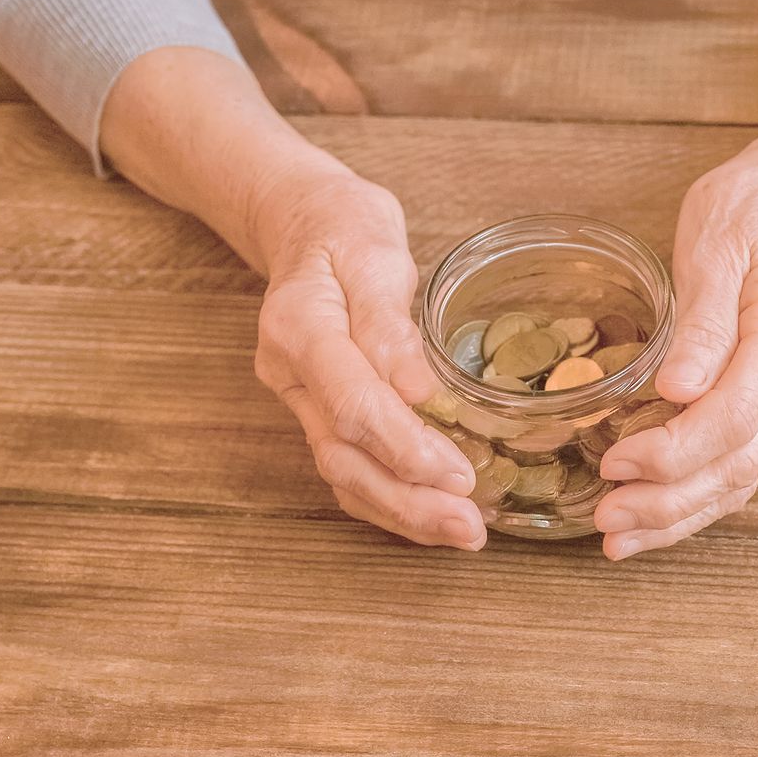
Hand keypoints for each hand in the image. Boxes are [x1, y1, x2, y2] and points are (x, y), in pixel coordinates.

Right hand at [251, 168, 486, 549]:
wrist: (305, 222)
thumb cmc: (344, 229)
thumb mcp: (374, 251)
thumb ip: (390, 323)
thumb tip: (422, 391)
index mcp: (298, 328)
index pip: (350, 402)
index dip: (404, 445)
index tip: (458, 472)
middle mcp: (288, 375)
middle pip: (342, 456)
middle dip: (407, 500)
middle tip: (468, 527)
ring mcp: (298, 400)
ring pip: (342, 474)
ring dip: (402, 512)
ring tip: (463, 533)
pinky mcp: (319, 413)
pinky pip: (349, 469)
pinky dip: (391, 501)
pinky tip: (435, 519)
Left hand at [592, 147, 757, 558]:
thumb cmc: (744, 214)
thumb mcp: (717, 246)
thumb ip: (704, 320)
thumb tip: (679, 388)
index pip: (735, 414)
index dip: (675, 448)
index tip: (616, 461)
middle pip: (738, 461)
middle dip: (669, 499)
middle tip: (605, 518)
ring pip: (738, 478)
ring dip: (677, 516)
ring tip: (616, 538)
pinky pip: (731, 467)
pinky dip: (689, 502)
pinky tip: (646, 521)